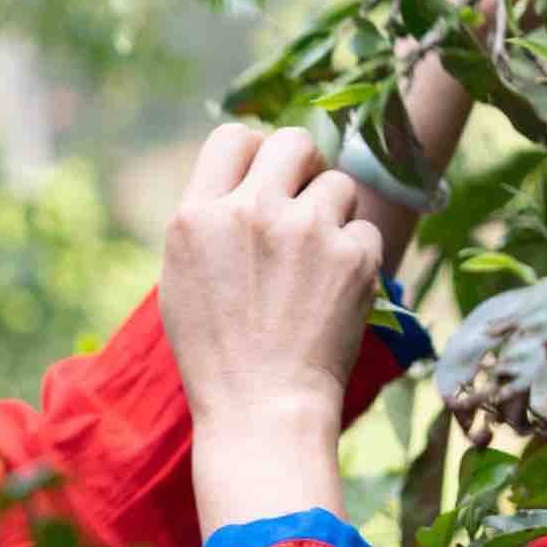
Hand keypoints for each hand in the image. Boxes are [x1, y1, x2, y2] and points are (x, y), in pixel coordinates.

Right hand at [160, 123, 382, 439]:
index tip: (264, 179)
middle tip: (303, 200)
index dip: (254, 153)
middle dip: (303, 165)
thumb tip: (249, 178)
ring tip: (316, 263)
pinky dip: (356, 257)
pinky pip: (364, 230)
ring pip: (337, 184)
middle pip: (293, 142)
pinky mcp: (353, 256)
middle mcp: (252, 211)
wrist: (263, 409)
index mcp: (197, 215)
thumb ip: (209, 219)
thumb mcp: (182, 279)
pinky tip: (335, 292)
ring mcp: (306, 231)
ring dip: (332, 214)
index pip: (233, 137)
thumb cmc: (217, 354)